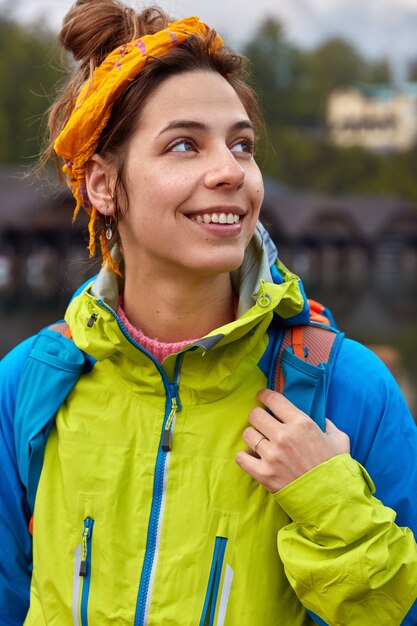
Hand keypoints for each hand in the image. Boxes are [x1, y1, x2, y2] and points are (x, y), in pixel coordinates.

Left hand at [235, 389, 349, 492]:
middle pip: (254, 415)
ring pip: (247, 434)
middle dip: (257, 417)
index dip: (264, 396)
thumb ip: (327, 425)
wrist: (332, 501)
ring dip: (253, 437)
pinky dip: (245, 457)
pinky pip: (241, 457)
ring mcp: (272, 455)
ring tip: (260, 443)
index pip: (273, 399)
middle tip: (262, 424)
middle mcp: (284, 436)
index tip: (261, 397)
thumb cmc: (335, 469)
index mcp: (302, 423)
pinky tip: (254, 458)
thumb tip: (321, 419)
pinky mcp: (263, 473)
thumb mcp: (339, 440)